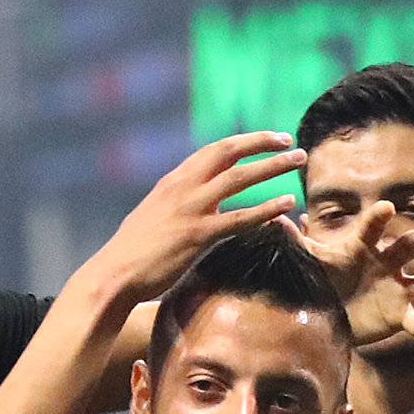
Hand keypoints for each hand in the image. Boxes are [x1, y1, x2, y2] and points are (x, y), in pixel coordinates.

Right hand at [83, 132, 307, 308]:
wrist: (114, 275)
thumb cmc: (131, 255)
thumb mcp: (152, 218)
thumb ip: (174, 207)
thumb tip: (189, 209)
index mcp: (173, 181)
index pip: (212, 151)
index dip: (242, 142)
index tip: (265, 139)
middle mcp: (183, 187)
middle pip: (229, 151)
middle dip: (262, 142)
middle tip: (290, 141)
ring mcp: (191, 209)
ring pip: (240, 178)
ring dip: (273, 166)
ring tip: (300, 161)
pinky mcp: (198, 236)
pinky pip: (240, 218)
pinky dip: (266, 208)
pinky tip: (287, 204)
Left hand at [295, 199, 413, 350]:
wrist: (334, 312)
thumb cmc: (326, 278)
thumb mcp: (312, 261)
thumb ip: (297, 243)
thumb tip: (272, 220)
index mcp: (364, 247)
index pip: (372, 229)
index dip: (378, 219)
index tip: (386, 207)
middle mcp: (387, 264)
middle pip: (404, 249)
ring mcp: (398, 289)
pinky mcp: (401, 315)